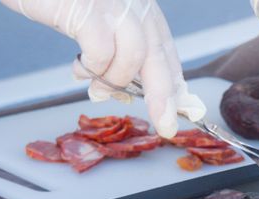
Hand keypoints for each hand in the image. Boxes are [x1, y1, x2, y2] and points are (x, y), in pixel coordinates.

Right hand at [0, 0, 204, 137]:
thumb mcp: (95, 21)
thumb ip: (116, 48)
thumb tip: (122, 87)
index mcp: (139, 6)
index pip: (166, 49)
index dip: (174, 82)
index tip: (179, 109)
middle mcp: (133, 2)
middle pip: (158, 55)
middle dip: (163, 97)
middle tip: (166, 125)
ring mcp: (112, 3)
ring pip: (133, 56)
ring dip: (114, 81)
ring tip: (96, 90)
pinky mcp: (87, 8)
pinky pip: (101, 51)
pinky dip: (92, 68)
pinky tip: (79, 69)